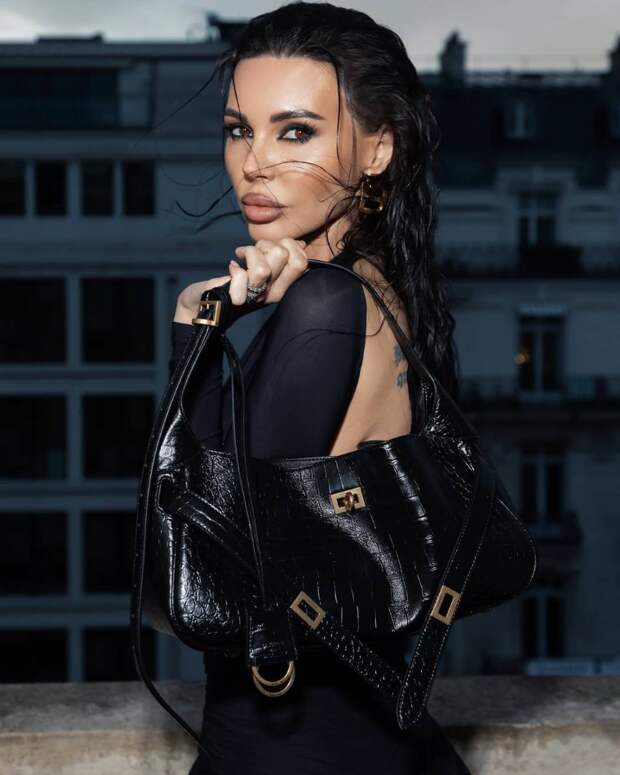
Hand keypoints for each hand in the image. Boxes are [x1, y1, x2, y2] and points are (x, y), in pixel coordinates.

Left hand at [175, 238, 308, 322]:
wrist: (205, 306)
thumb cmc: (233, 285)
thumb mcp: (262, 269)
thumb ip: (280, 258)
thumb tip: (300, 245)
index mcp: (282, 286)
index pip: (302, 262)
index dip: (289, 245)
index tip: (272, 247)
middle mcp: (272, 293)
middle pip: (284, 257)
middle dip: (267, 244)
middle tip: (254, 251)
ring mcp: (254, 297)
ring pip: (264, 267)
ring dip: (250, 253)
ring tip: (242, 256)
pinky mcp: (235, 298)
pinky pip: (241, 278)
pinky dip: (234, 268)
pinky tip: (231, 268)